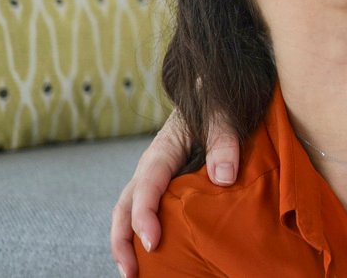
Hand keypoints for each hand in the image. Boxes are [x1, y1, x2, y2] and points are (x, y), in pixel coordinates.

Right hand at [110, 109, 241, 276]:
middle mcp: (153, 166)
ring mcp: (158, 176)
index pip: (147, 187)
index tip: (153, 244)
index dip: (145, 216)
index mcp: (163, 149)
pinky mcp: (168, 183)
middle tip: (130, 272)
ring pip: (130, 211)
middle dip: (122, 240)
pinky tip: (156, 254)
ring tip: (133, 272)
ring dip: (127, 241)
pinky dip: (144, 231)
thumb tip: (223, 178)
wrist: (215, 88)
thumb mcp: (224, 114)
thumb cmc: (218, 99)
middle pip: (125, 206)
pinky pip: (150, 209)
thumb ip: (224, 141)